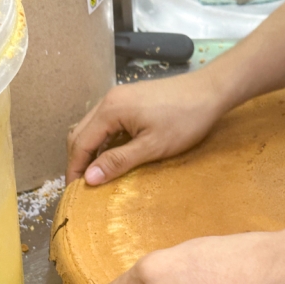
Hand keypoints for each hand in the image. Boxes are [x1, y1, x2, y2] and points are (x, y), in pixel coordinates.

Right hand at [66, 70, 228, 185]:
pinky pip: (107, 122)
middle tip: (83, 185)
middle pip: (80, 133)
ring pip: (93, 127)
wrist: (209, 92)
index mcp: (109, 110)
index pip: (80, 143)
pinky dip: (104, 140)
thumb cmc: (184, 120)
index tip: (75, 191)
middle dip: (79, 159)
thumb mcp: (152, 147)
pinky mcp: (130, 99)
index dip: (75, 168)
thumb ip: (118, 161)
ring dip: (91, 150)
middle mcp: (108, 100)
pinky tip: (114, 155)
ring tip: (98, 173)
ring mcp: (119, 97)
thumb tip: (89, 178)